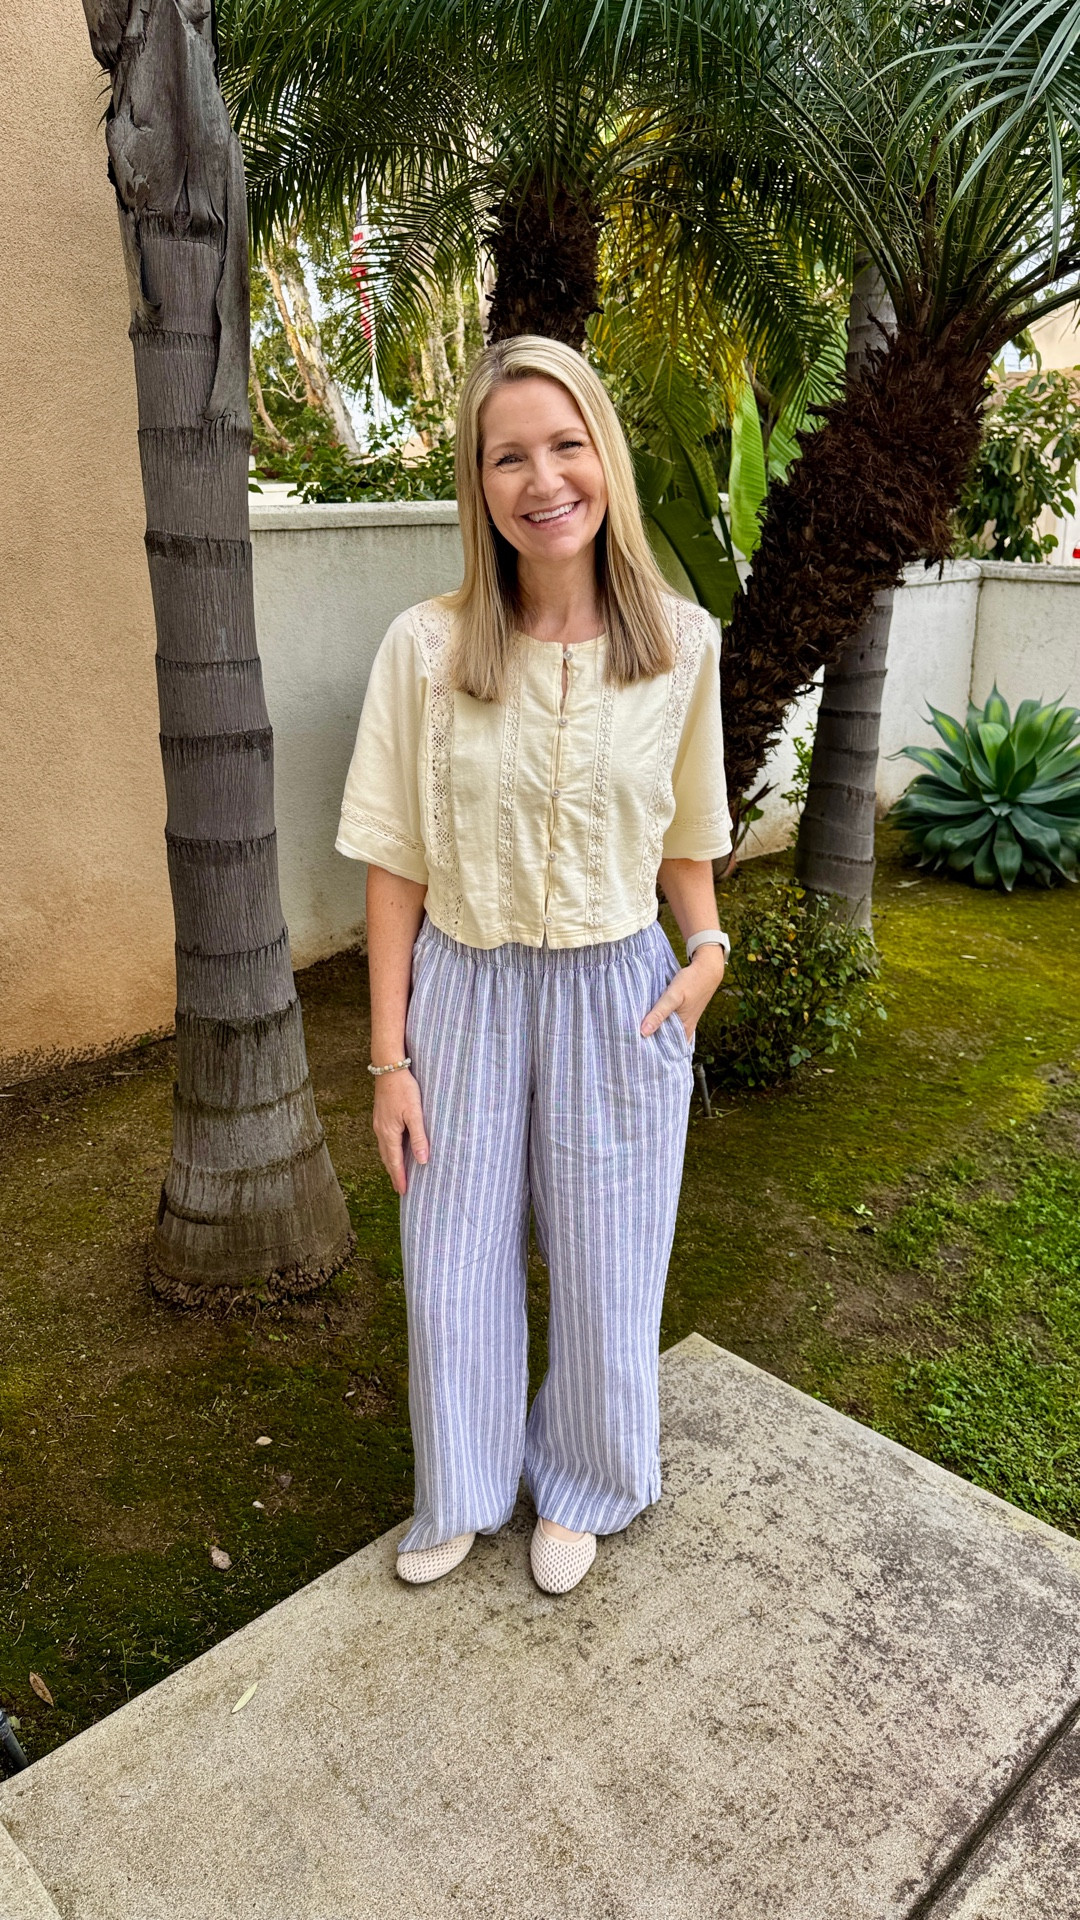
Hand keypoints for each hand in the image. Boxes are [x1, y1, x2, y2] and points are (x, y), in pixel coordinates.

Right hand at [372, 1068, 428, 1194]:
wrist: (388, 1068)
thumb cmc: (404, 1089)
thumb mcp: (415, 1113)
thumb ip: (419, 1136)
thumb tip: (422, 1160)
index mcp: (389, 1133)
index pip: (395, 1162)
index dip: (400, 1177)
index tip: (404, 1192)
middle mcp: (381, 1131)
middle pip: (387, 1159)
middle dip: (394, 1174)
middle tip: (400, 1189)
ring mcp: (379, 1124)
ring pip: (384, 1150)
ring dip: (391, 1163)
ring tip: (397, 1174)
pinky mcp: (380, 1117)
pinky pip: (384, 1141)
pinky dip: (389, 1151)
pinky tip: (394, 1150)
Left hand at [640, 947, 725, 1044]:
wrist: (707, 969)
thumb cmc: (691, 982)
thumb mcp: (673, 997)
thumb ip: (659, 1014)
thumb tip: (643, 1032)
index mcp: (684, 1030)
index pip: (665, 1050)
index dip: (652, 1052)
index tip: (636, 1053)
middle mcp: (685, 1029)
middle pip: (665, 1042)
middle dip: (651, 1044)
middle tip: (631, 1045)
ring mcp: (685, 1022)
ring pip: (666, 1032)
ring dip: (655, 1032)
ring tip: (636, 1034)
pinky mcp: (683, 1013)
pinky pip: (669, 1023)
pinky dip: (660, 1023)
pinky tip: (649, 1021)